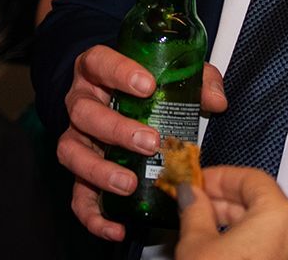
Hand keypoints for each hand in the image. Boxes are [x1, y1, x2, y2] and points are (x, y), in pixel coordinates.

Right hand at [57, 45, 227, 240]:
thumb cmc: (144, 85)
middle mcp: (82, 102)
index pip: (98, 62)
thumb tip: (216, 101)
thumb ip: (196, 81)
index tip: (147, 84)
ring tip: (129, 183)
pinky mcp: (80, 172)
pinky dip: (92, 214)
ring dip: (99, 170)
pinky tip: (116, 226)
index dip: (118, 72)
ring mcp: (78, 137)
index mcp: (97, 71)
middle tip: (149, 142)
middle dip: (116, 129)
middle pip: (84, 112)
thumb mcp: (170, 74)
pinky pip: (77, 196)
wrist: (119, 101)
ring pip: (72, 152)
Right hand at [173, 166, 287, 259]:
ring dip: (237, 223)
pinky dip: (252, 243)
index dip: (219, 176)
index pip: (251, 177)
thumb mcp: (197, 244)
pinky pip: (276, 248)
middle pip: (263, 202)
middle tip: (197, 200)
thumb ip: (194, 209)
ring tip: (205, 227)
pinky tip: (225, 250)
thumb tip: (190, 194)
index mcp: (281, 216)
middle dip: (226, 200)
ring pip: (269, 228)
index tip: (198, 179)